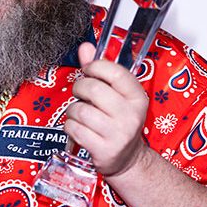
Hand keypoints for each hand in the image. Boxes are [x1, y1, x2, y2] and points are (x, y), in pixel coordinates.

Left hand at [64, 42, 148, 176]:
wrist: (127, 159)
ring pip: (80, 110)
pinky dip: (70, 127)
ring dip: (73, 110)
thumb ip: (100, 71)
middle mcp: (131, 115)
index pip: (116, 72)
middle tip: (80, 94)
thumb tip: (85, 47)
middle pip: (93, 89)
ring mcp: (118, 134)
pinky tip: (78, 129)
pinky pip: (74, 128)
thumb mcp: (116, 96)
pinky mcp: (103, 149)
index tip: (88, 70)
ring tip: (81, 115)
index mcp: (137, 97)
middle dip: (79, 88)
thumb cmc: (118, 123)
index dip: (95, 66)